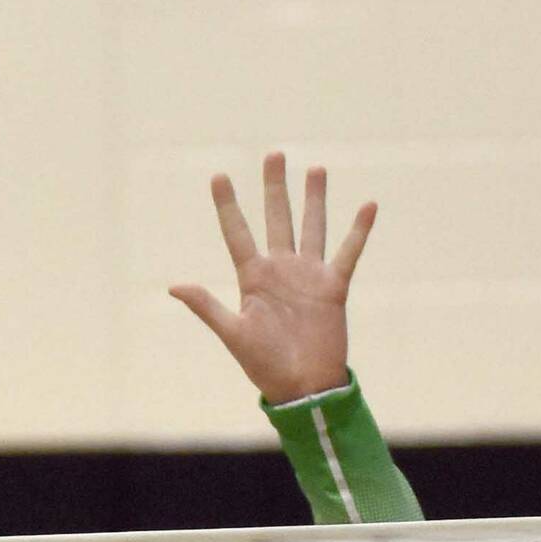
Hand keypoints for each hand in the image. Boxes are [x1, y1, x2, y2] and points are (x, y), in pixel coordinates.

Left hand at [168, 152, 375, 403]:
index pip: (237, 232)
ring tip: (315, 168)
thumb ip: (206, 306)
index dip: (228, 205)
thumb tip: (173, 285)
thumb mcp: (232, 334)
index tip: (219, 176)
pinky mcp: (334, 287)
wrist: (302, 386)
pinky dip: (359, 231)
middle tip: (274, 154)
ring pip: (312, 227)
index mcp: (252, 278)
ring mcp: (308, 276)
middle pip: (276, 218)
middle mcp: (280, 270)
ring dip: (314, 199)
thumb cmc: (263, 364)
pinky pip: (349, 253)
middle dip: (275, 188)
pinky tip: (367, 205)